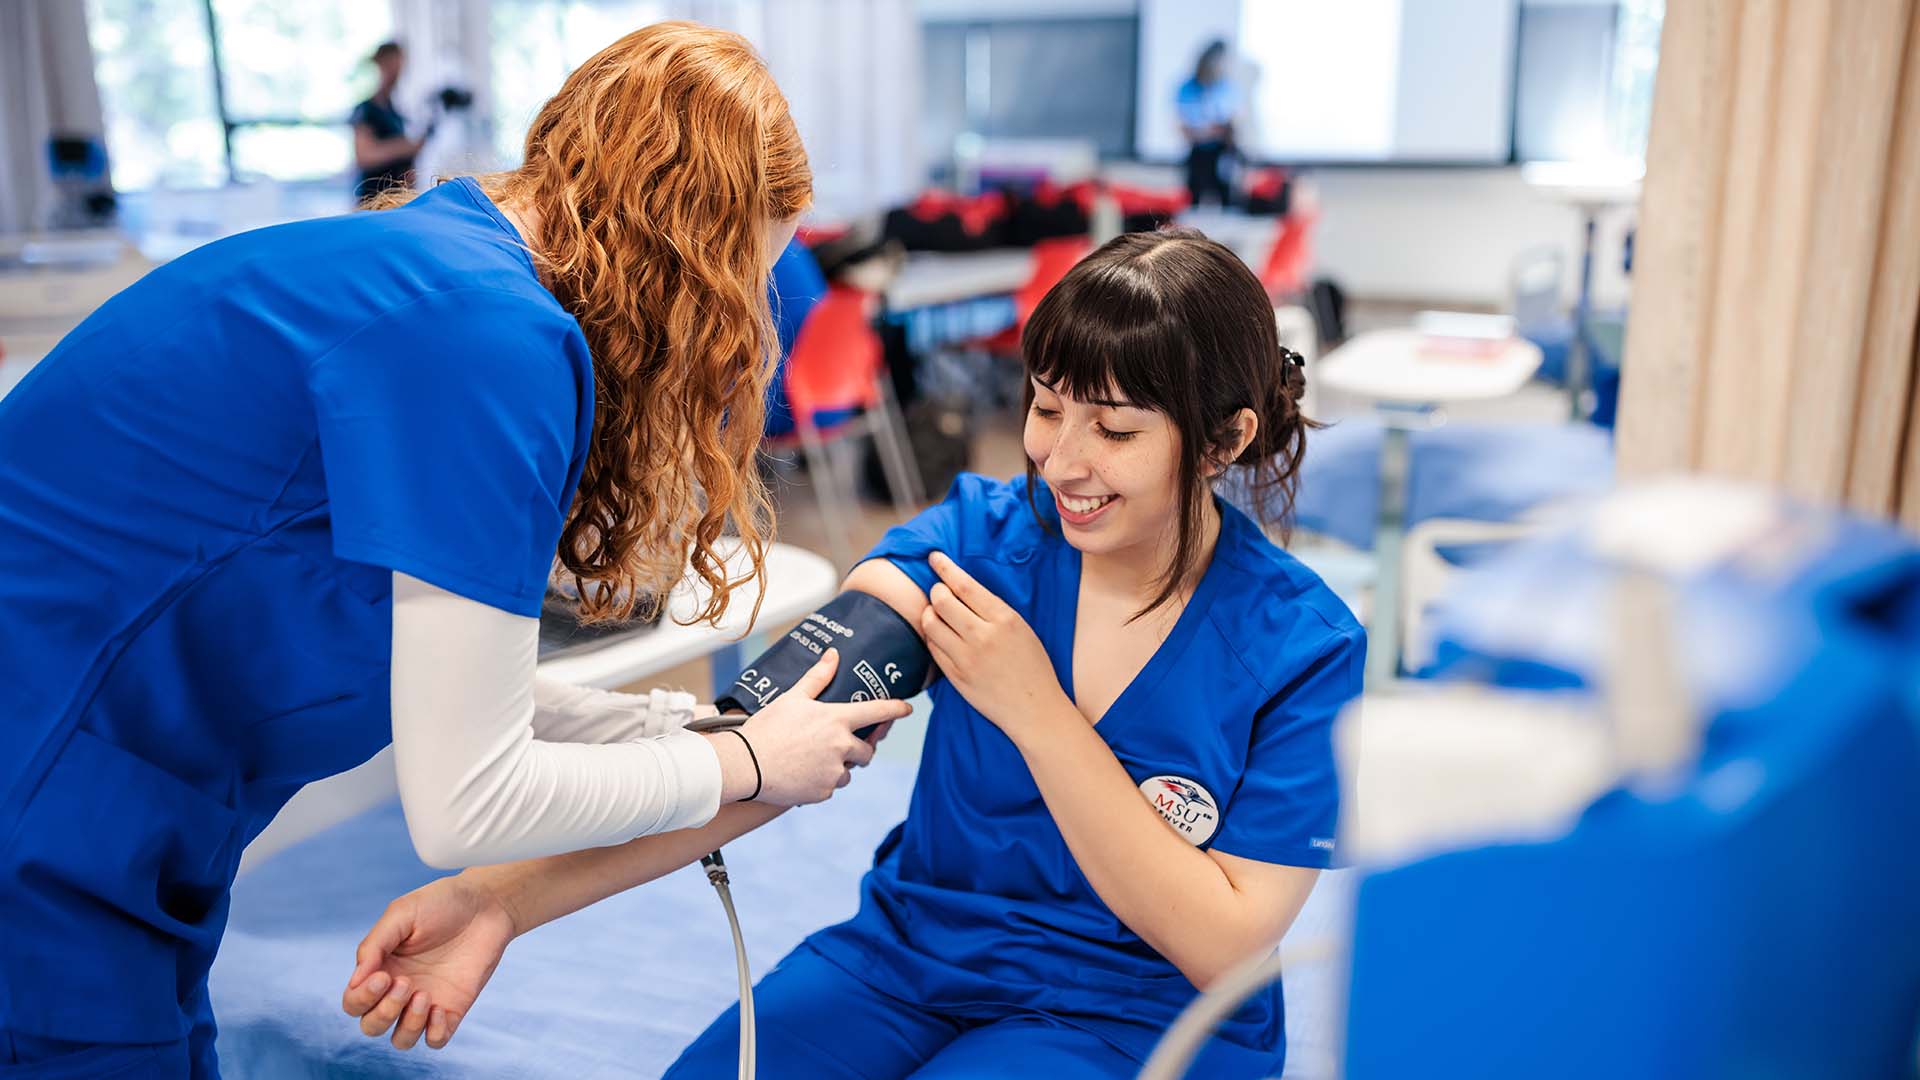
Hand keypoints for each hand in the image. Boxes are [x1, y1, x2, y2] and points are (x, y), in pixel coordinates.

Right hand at [341, 873, 516, 1050]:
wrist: (487, 903)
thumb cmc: (441, 903)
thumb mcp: (402, 914)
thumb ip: (374, 945)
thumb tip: (356, 980)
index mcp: (382, 968)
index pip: (354, 1002)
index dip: (361, 998)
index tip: (383, 976)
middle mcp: (400, 989)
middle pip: (371, 1026)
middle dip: (382, 1013)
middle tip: (405, 983)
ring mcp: (426, 1001)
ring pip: (401, 1040)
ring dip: (407, 1026)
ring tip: (423, 996)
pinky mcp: (454, 1007)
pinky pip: (436, 1040)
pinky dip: (434, 1034)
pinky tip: (441, 1008)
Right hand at [736, 648, 911, 805]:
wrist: (746, 765)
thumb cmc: (767, 727)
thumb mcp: (793, 698)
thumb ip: (818, 677)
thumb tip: (833, 654)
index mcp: (837, 720)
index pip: (877, 712)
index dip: (895, 709)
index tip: (908, 709)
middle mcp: (842, 747)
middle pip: (867, 751)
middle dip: (859, 749)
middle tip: (839, 746)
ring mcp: (834, 772)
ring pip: (848, 771)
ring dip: (838, 767)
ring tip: (811, 760)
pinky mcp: (824, 793)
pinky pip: (830, 787)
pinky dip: (821, 782)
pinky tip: (802, 774)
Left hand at [922, 551, 1070, 736]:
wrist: (1034, 709)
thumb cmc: (1032, 667)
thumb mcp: (1021, 628)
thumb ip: (992, 609)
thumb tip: (961, 588)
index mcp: (1003, 619)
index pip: (964, 585)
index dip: (945, 567)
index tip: (935, 557)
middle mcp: (982, 637)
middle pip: (941, 601)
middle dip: (936, 591)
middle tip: (940, 592)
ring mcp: (966, 658)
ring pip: (930, 624)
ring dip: (929, 613)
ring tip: (937, 614)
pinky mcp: (956, 677)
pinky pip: (932, 648)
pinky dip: (932, 636)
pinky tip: (940, 635)